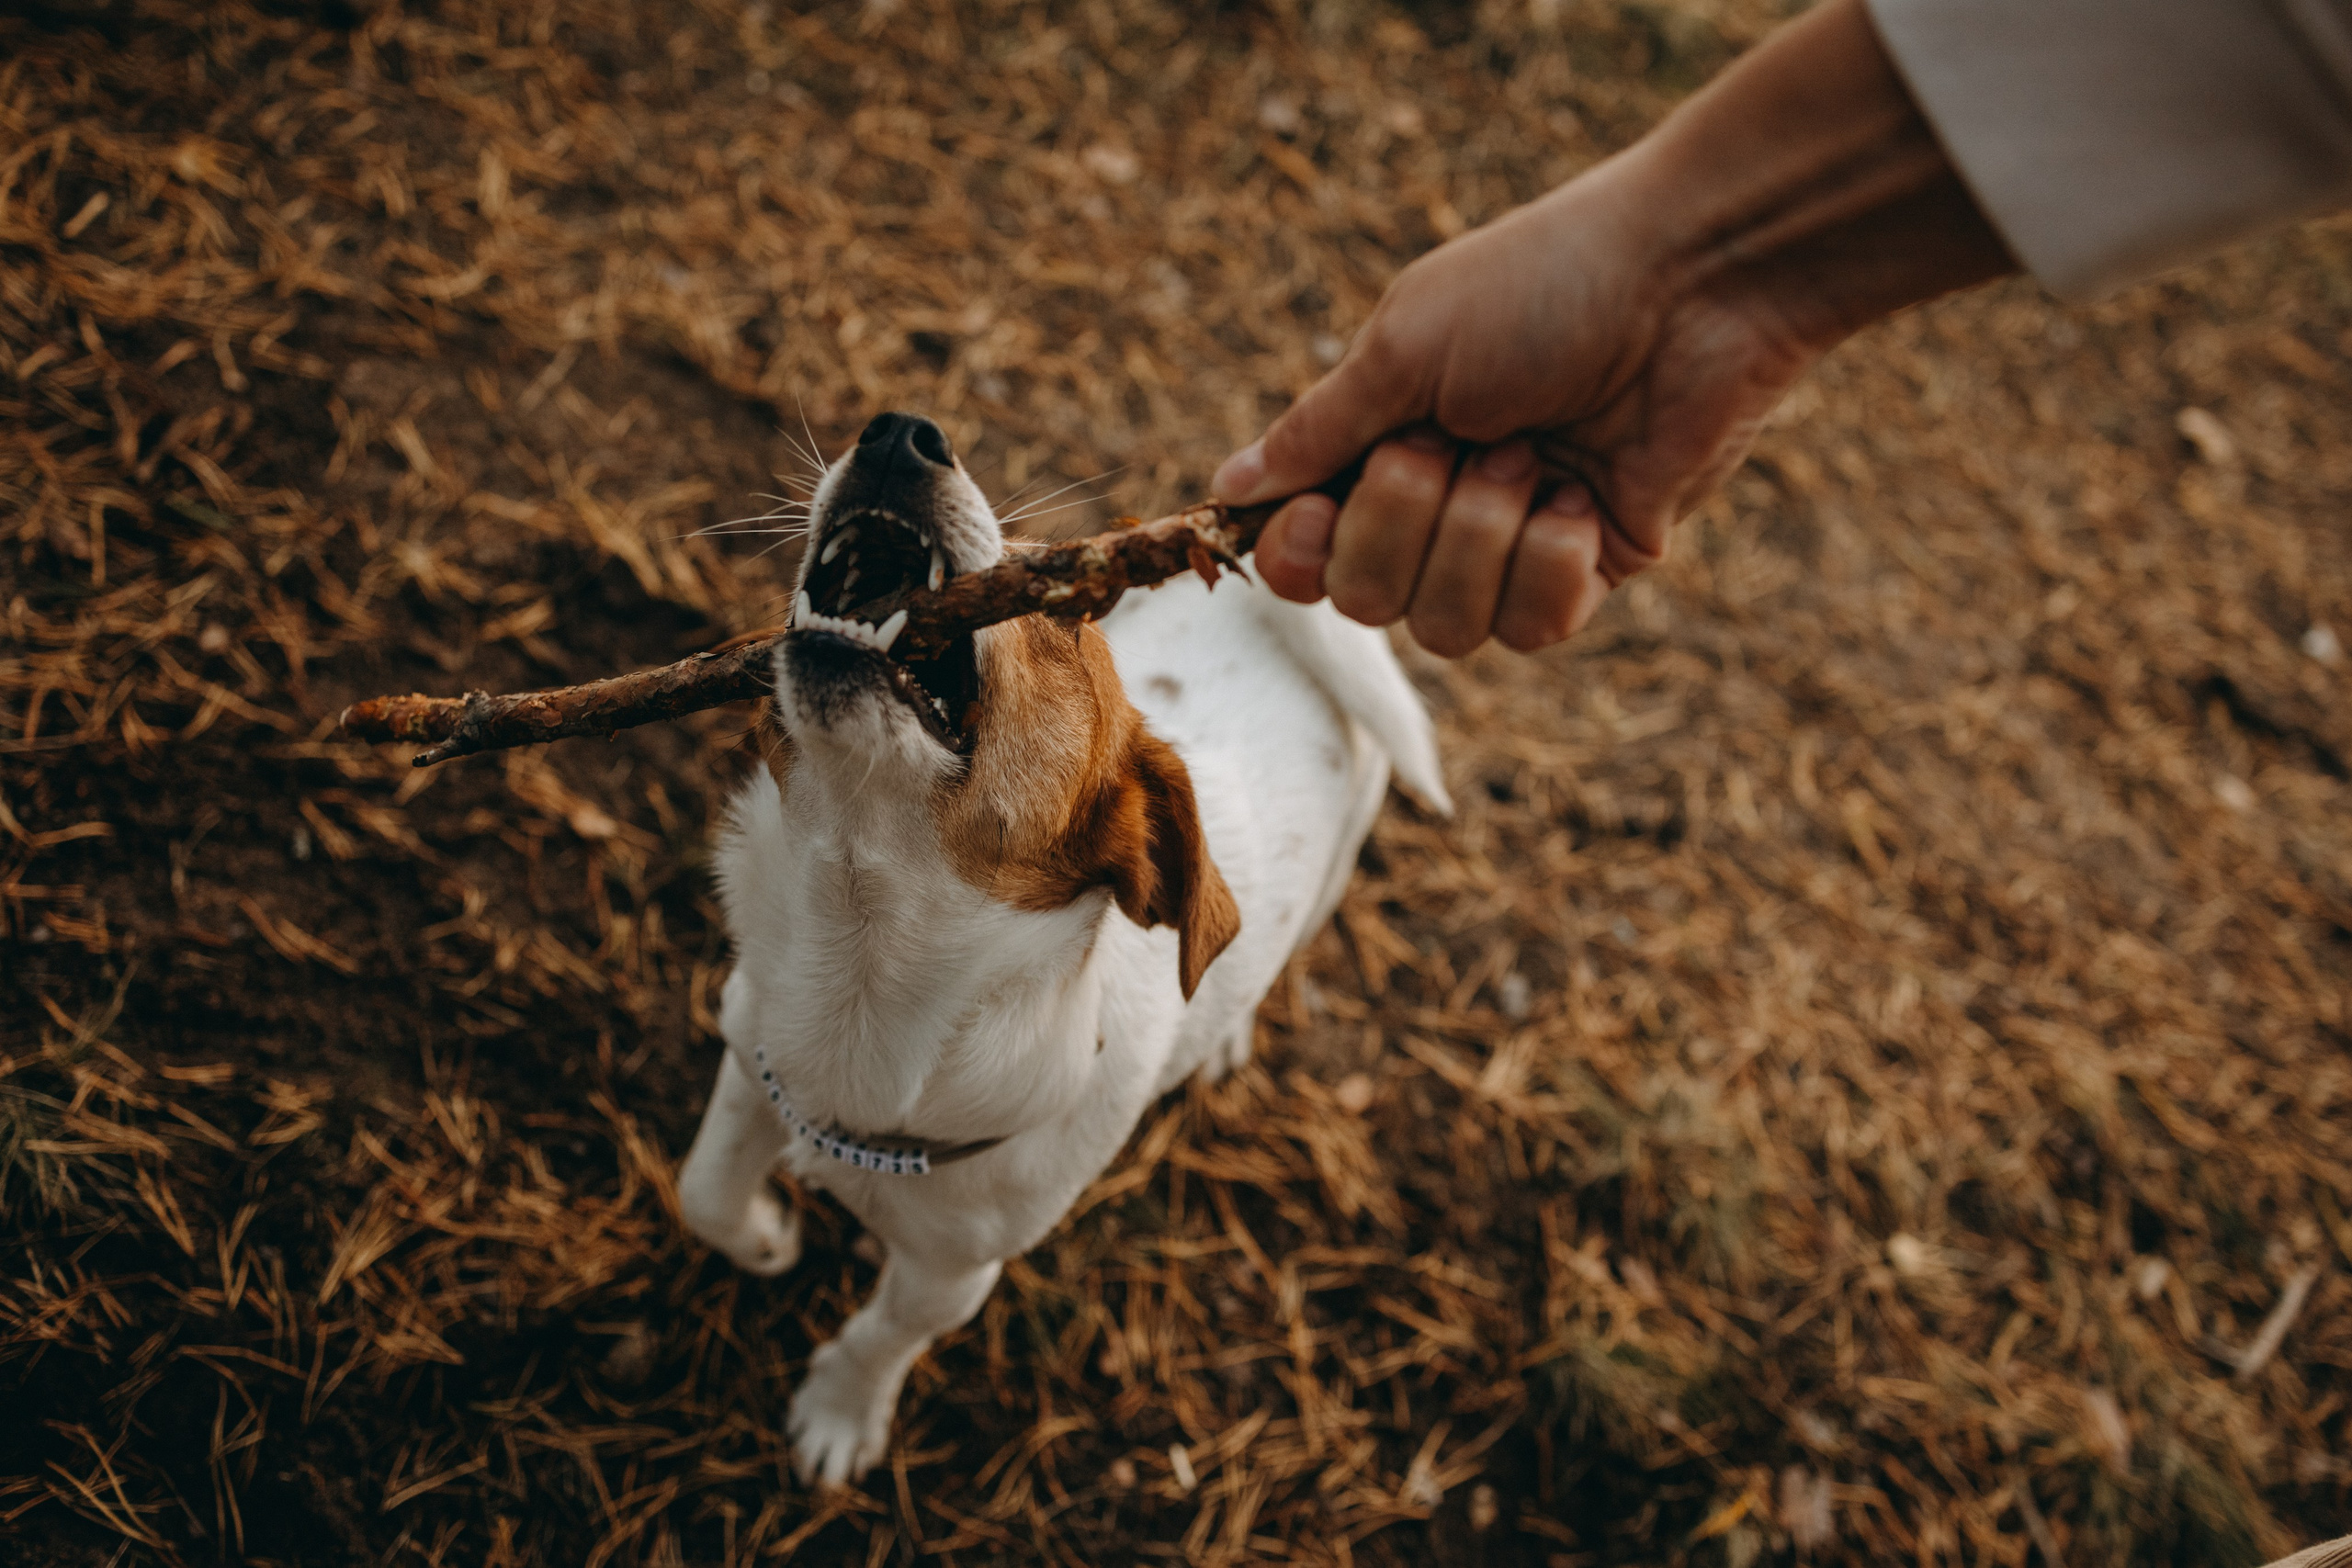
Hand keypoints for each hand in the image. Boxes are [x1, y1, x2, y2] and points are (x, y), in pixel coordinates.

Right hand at [1213, 0, 2013, 657]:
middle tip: (1455, 442)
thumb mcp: (1404, 349)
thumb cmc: (1543, 288)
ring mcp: (1517, 541)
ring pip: (1447, 629)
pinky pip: (1534, 628)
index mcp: (1385, 441)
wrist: (1694, 282)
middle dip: (1401, 526)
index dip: (1300, 555)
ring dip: (1479, 539)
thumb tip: (1229, 490)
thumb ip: (1317, 434)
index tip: (1318, 512)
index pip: (1309, 553)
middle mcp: (1443, 503)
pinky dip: (1550, 564)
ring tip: (1534, 457)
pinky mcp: (1595, 568)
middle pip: (1367, 601)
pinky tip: (1584, 499)